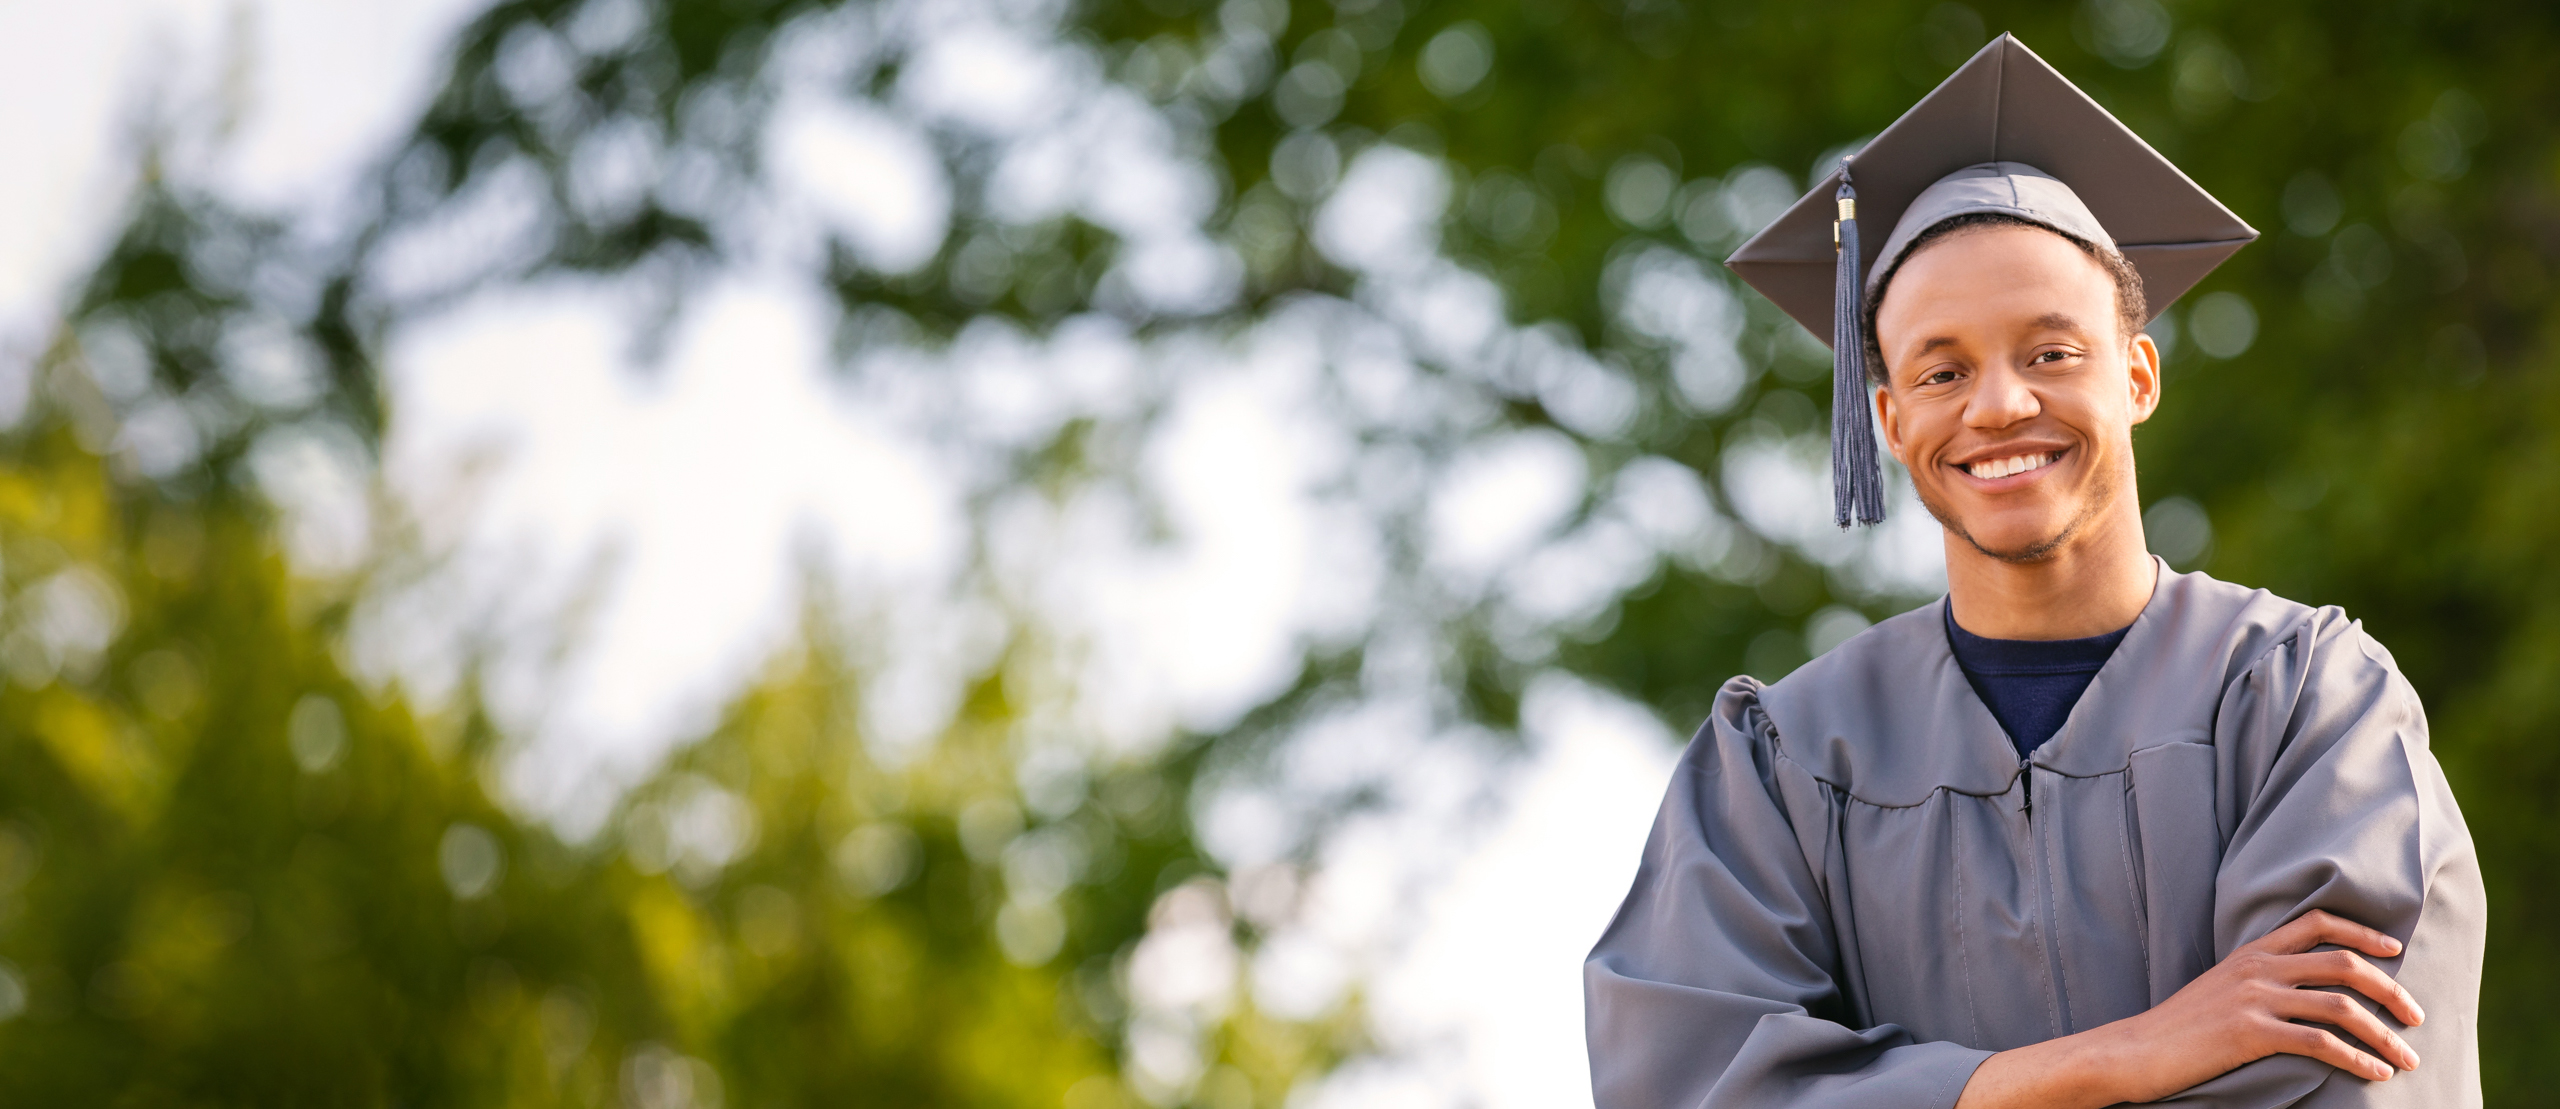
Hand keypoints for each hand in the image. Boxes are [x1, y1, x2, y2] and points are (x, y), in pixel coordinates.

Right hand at [2109, 909, 2422, 1097]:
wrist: (2136, 1049)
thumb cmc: (2180, 1027)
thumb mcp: (2220, 987)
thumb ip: (2259, 978)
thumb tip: (2304, 988)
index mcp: (2251, 952)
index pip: (2317, 923)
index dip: (2363, 932)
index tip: (2395, 950)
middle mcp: (2257, 968)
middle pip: (2343, 964)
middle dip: (2391, 990)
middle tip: (2416, 1016)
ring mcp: (2254, 999)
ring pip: (2340, 1007)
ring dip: (2384, 1035)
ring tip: (2406, 1059)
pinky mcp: (2250, 1033)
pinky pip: (2320, 1043)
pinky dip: (2357, 1059)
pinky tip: (2375, 1073)